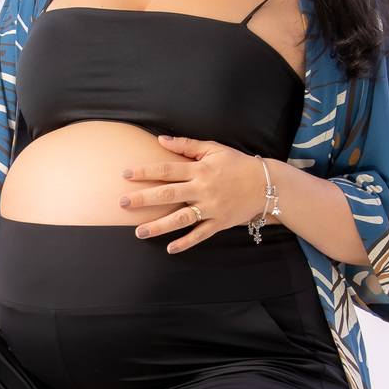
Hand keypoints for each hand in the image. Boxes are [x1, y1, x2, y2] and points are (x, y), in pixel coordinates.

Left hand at [119, 135, 267, 252]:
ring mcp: (211, 208)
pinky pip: (200, 234)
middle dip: (143, 199)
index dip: (145, 172)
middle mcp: (203, 189)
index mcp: (199, 170)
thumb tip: (162, 140)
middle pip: (168, 194)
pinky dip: (186, 242)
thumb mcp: (214, 149)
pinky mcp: (220, 222)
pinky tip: (170, 248)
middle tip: (122, 204)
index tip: (125, 174)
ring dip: (159, 226)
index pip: (167, 170)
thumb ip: (187, 145)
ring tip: (139, 232)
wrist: (266, 184)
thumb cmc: (237, 164)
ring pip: (181, 218)